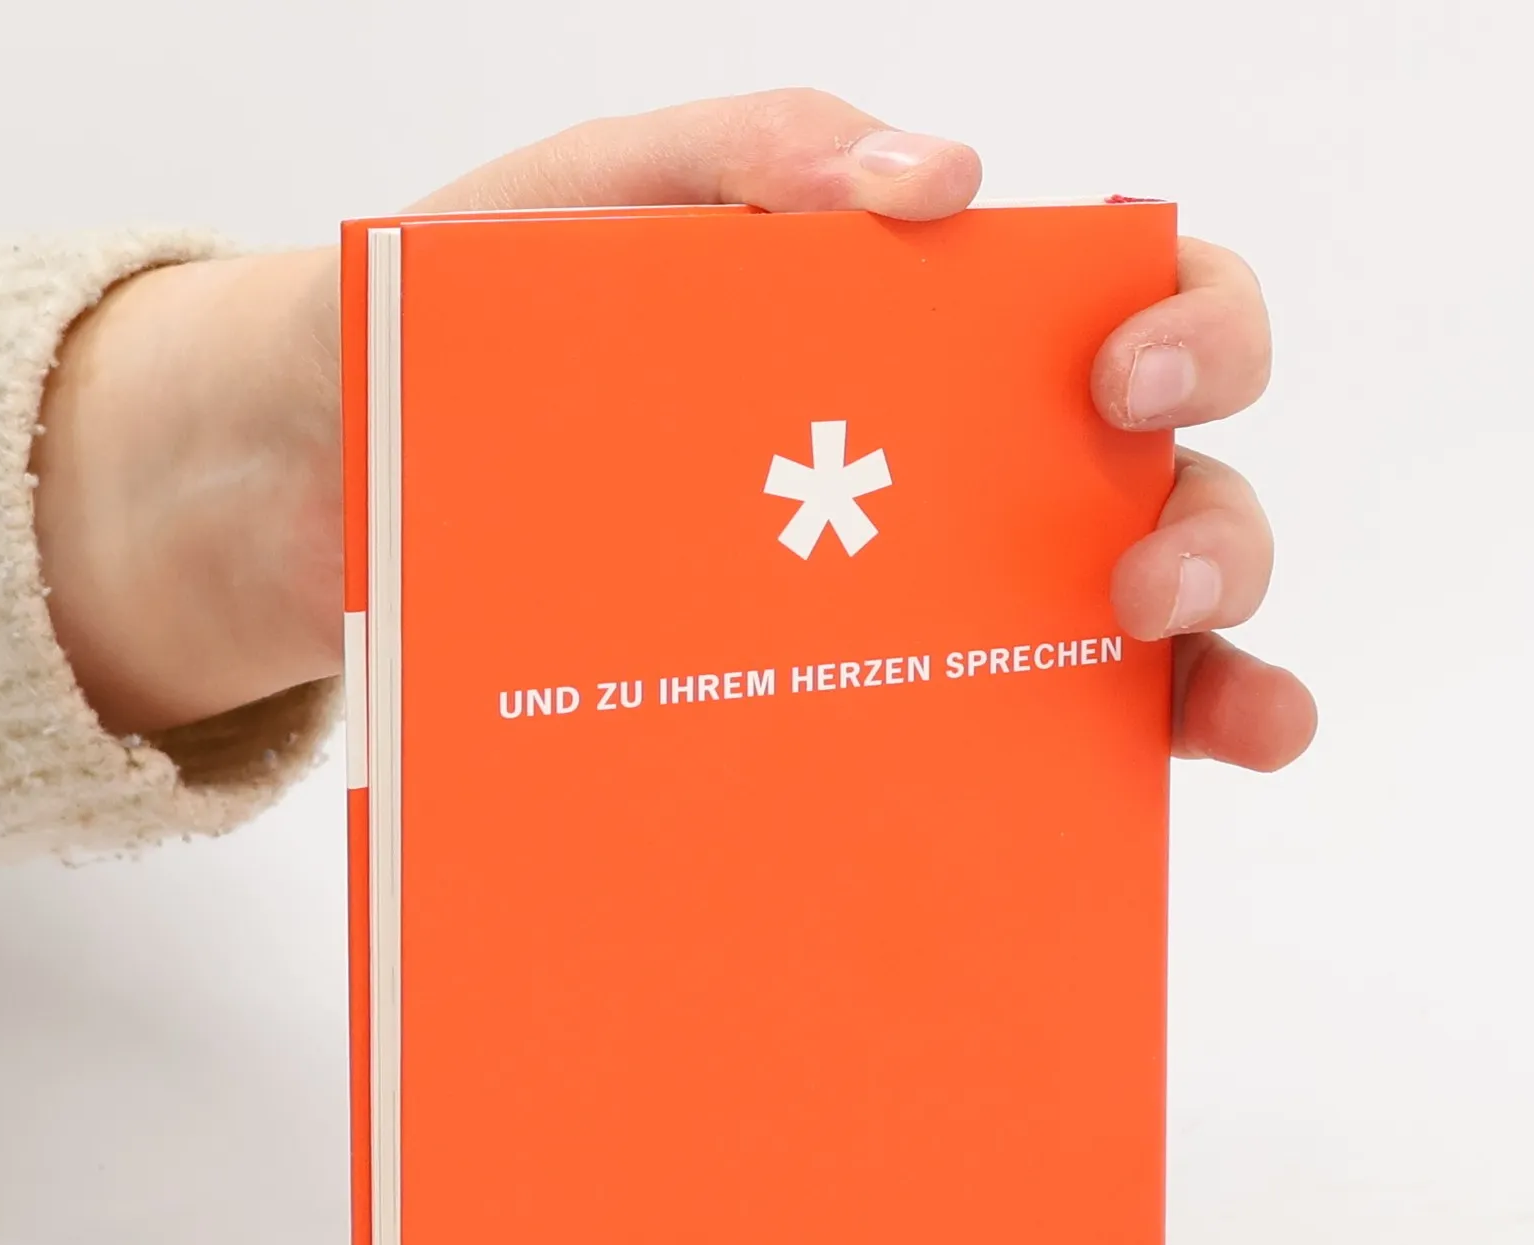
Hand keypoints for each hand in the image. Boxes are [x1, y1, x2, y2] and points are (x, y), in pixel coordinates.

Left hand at [34, 89, 1312, 770]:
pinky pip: (1012, 744)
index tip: (1122, 386)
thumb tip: (941, 178)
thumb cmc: (462, 329)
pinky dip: (1109, 769)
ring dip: (1212, 666)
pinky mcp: (862, 713)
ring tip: (1210, 708)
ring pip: (1135, 632)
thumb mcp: (588, 203)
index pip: (1127, 305)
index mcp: (920, 327)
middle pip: (1172, 482)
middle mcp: (958, 469)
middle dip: (1208, 525)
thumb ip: (752, 157)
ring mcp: (922, 603)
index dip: (1187, 333)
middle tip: (1134, 574)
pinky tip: (1144, 799)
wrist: (322, 484)